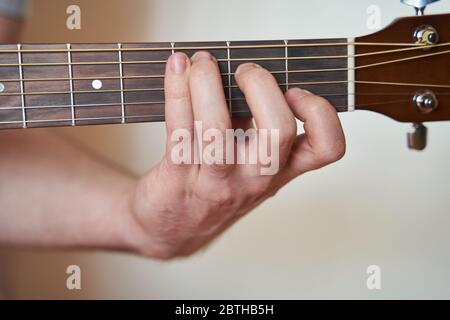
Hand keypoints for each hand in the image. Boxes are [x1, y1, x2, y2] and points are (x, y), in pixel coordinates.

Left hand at [123, 51, 344, 258]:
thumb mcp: (249, 165)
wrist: (172, 227)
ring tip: (201, 62)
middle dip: (261, 84)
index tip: (295, 90)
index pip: (327, 148)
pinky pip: (179, 127)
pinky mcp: (181, 177)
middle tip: (244, 69)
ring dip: (207, 81)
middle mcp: (255, 178)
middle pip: (279, 129)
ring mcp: (218, 181)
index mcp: (280, 170)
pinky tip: (176, 70)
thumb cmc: (213, 188)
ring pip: (217, 126)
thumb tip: (247, 73)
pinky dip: (176, 90)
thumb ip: (255, 125)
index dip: (322, 113)